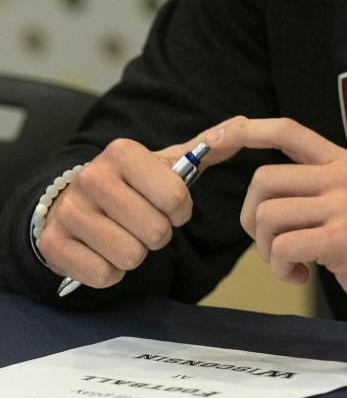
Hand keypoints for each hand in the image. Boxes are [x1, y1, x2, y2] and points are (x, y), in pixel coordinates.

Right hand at [37, 135, 217, 288]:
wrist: (71, 205)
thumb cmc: (129, 187)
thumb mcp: (163, 165)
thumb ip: (203, 149)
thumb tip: (242, 123)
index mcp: (122, 153)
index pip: (176, 197)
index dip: (179, 211)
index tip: (167, 206)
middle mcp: (91, 177)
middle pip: (156, 231)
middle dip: (157, 235)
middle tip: (141, 224)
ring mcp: (69, 210)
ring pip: (131, 255)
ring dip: (134, 254)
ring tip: (121, 235)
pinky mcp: (54, 244)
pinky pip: (104, 274)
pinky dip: (110, 272)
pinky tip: (101, 251)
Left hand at [205, 116, 346, 330]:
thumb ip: (321, 187)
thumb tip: (267, 190)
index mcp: (345, 163)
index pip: (288, 131)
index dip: (248, 130)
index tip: (219, 138)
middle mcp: (344, 176)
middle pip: (263, 180)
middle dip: (251, 219)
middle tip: (271, 246)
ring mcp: (345, 205)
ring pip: (268, 216)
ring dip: (267, 250)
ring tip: (291, 264)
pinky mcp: (342, 238)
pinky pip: (283, 247)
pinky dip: (281, 269)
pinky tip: (302, 276)